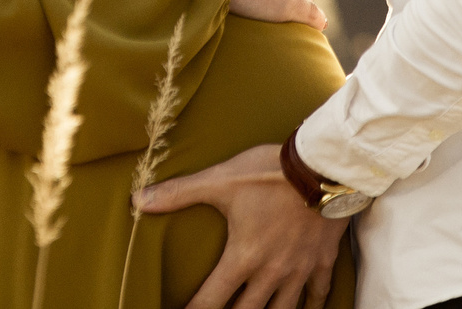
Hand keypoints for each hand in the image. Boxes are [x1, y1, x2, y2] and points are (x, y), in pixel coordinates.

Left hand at [134, 142, 346, 308]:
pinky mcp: (322, 262)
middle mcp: (270, 273)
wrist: (322, 167)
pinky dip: (311, 306)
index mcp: (243, 257)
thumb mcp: (221, 180)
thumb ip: (180, 193)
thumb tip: (138, 200)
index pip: (211, 300)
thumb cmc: (270, 173)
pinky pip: (318, 296)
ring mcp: (298, 271)